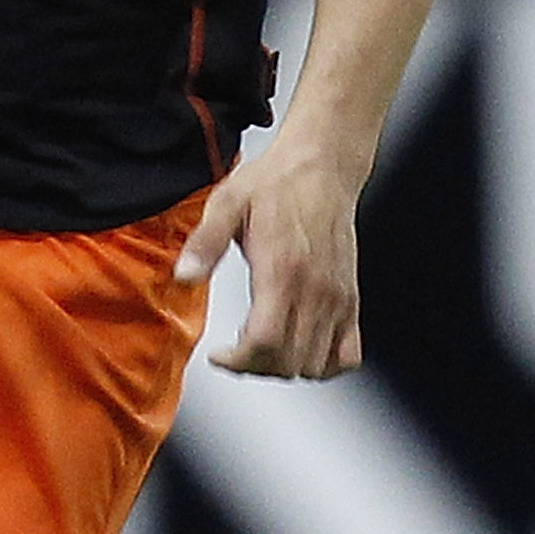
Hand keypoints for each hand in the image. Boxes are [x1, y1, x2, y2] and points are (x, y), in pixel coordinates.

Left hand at [173, 148, 362, 377]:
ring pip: (315, 365)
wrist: (323, 165)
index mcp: (283, 269)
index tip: (220, 354)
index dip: (238, 361)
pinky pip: (347, 355)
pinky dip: (324, 364)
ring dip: (285, 368)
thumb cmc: (277, 183)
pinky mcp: (351, 298)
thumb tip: (183, 275)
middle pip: (288, 362)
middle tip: (235, 351)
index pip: (265, 342)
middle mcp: (316, 290)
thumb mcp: (228, 203)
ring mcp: (337, 298)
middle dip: (255, 367)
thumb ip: (204, 242)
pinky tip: (299, 349)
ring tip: (262, 348)